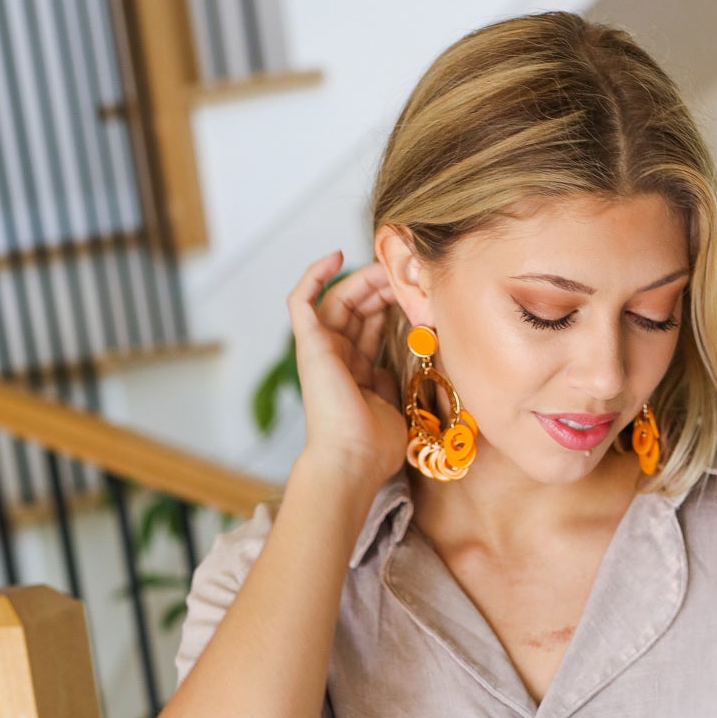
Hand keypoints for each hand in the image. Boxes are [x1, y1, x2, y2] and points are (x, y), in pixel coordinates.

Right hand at [286, 250, 409, 484]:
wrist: (353, 462)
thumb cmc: (374, 447)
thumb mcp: (394, 407)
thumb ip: (391, 382)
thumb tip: (396, 364)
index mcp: (354, 372)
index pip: (369, 326)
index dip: (389, 304)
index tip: (415, 292)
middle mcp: (335, 358)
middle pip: (356, 308)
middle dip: (382, 287)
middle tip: (407, 274)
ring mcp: (320, 350)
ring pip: (337, 298)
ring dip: (363, 279)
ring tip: (388, 268)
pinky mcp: (308, 344)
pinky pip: (301, 299)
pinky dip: (314, 274)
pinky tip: (337, 255)